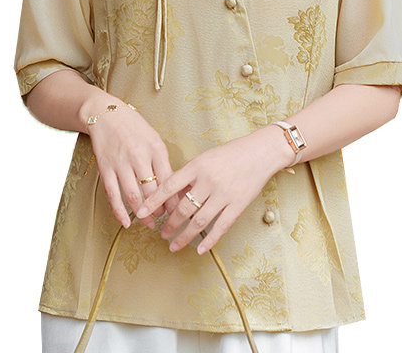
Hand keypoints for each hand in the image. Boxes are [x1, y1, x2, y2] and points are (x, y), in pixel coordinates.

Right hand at [81, 96, 176, 229]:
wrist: (106, 114)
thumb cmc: (134, 127)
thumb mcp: (154, 139)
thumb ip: (162, 161)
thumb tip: (174, 186)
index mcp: (155, 148)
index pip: (168, 180)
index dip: (173, 199)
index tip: (178, 211)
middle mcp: (139, 156)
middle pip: (151, 191)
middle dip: (159, 210)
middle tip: (164, 219)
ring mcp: (121, 163)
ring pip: (133, 196)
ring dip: (142, 214)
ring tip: (149, 222)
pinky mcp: (105, 168)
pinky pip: (113, 195)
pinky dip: (119, 211)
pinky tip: (126, 222)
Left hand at [135, 126, 287, 255]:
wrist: (260, 152)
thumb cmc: (231, 153)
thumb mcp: (206, 158)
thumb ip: (190, 175)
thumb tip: (172, 196)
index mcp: (198, 166)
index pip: (169, 185)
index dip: (153, 200)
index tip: (141, 212)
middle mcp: (209, 181)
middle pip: (183, 208)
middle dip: (169, 223)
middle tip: (161, 233)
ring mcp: (224, 194)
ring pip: (199, 221)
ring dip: (184, 236)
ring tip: (174, 244)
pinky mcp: (238, 205)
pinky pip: (220, 227)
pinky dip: (209, 240)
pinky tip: (199, 250)